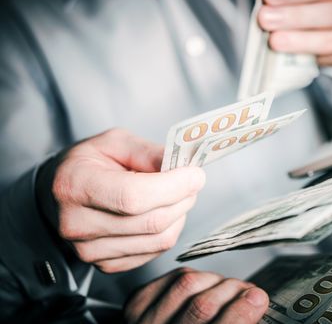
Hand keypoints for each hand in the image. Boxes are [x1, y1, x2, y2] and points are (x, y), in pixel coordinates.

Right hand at [36, 128, 205, 272]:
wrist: (59, 195)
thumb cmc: (89, 164)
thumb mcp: (115, 142)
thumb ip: (149, 153)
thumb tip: (183, 167)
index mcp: (75, 185)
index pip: (133, 197)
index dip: (173, 187)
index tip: (195, 174)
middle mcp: (77, 224)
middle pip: (152, 222)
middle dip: (183, 198)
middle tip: (191, 182)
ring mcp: (89, 250)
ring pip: (159, 240)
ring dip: (179, 215)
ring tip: (175, 195)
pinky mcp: (106, 265)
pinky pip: (155, 252)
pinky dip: (168, 231)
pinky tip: (160, 213)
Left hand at [124, 267, 268, 323]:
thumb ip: (235, 323)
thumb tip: (256, 302)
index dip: (241, 312)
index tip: (258, 298)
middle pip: (201, 305)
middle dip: (232, 292)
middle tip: (248, 291)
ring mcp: (144, 320)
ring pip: (188, 282)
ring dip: (215, 281)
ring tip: (226, 289)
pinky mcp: (137, 303)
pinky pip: (173, 275)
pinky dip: (195, 276)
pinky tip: (204, 286)